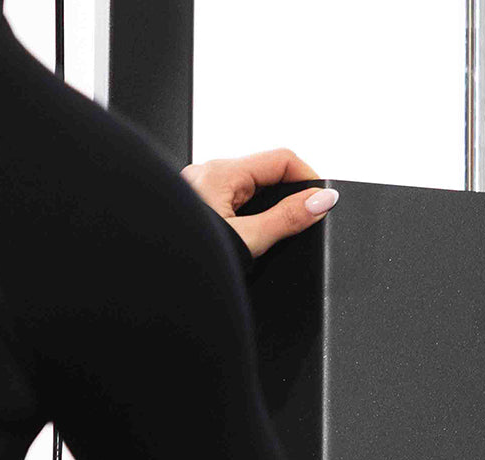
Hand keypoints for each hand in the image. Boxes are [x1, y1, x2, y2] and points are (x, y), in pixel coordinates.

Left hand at [180, 148, 337, 258]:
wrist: (159, 275)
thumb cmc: (190, 257)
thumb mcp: (250, 240)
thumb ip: (288, 220)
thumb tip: (321, 201)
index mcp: (221, 173)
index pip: (281, 159)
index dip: (309, 179)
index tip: (324, 202)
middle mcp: (209, 174)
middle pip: (268, 172)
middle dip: (291, 194)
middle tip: (308, 220)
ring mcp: (202, 188)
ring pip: (252, 186)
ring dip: (272, 205)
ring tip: (279, 231)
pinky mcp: (200, 204)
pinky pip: (235, 199)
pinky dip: (253, 213)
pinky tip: (253, 234)